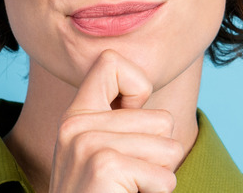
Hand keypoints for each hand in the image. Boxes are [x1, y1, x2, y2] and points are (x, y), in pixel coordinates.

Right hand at [49, 50, 184, 192]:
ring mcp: (85, 143)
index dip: (139, 89)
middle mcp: (74, 125)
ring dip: (158, 178)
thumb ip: (119, 122)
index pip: (111, 62)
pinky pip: (164, 177)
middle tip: (127, 181)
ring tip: (126, 192)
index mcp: (76, 116)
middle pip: (161, 119)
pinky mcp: (104, 165)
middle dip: (158, 156)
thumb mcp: (104, 154)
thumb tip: (147, 93)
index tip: (132, 123)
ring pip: (168, 148)